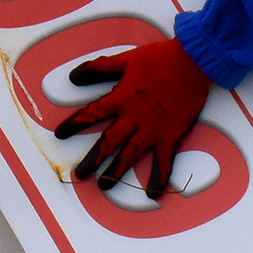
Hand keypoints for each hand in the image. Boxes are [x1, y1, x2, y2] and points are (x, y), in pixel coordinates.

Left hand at [51, 36, 212, 192]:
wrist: (191, 64)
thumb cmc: (160, 59)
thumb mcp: (125, 59)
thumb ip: (99, 68)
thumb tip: (74, 75)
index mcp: (121, 98)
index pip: (91, 114)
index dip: (74, 125)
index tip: (61, 134)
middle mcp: (133, 118)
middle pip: (108, 142)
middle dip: (93, 159)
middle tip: (80, 174)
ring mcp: (152, 130)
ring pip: (129, 155)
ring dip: (116, 172)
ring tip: (104, 187)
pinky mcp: (170, 136)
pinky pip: (164, 162)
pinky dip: (158, 179)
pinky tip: (152, 193)